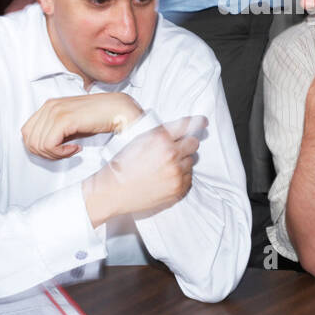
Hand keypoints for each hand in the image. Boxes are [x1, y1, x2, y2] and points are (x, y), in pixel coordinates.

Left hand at [21, 93, 142, 159]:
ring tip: (71, 151)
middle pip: (29, 139)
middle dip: (45, 153)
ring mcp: (55, 111)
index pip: (27, 132)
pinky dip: (60, 153)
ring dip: (54, 154)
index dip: (39, 147)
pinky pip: (49, 144)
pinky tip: (75, 149)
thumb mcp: (71, 124)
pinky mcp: (64, 119)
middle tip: (64, 153)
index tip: (57, 150)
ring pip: (38, 144)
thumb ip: (55, 130)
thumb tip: (43, 146)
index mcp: (48, 106)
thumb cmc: (98, 118)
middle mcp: (49, 106)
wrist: (118, 110)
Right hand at [81, 116, 205, 223]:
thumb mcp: (137, 140)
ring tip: (165, 167)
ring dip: (182, 162)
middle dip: (187, 144)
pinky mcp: (178, 188)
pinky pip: (189, 178)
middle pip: (193, 143)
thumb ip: (159, 134)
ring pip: (191, 161)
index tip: (202, 122)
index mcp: (160, 138)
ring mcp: (176, 172)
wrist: (112, 191)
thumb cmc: (120, 166)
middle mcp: (171, 153)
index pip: (187, 125)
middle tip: (176, 149)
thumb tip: (179, 131)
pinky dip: (181, 177)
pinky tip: (166, 178)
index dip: (196, 122)